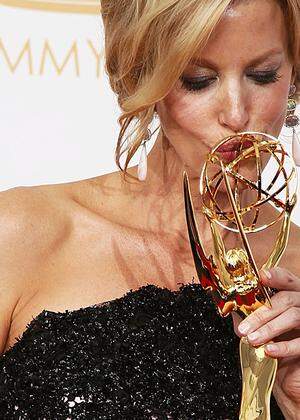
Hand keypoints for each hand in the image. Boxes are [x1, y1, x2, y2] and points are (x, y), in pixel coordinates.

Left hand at [232, 267, 299, 411]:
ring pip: (293, 316)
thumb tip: (233, 309)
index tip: (262, 277)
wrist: (289, 375)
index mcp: (292, 295)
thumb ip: (250, 315)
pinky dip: (284, 346)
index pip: (287, 279)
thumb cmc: (275, 344)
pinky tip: (269, 350)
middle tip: (244, 327)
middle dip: (262, 312)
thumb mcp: (261, 327)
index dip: (276, 275)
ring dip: (269, 328)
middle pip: (286, 299)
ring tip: (252, 339)